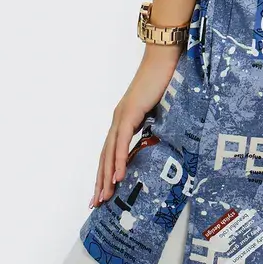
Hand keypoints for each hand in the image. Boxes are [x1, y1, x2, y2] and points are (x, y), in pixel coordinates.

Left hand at [90, 44, 183, 207]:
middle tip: (96, 203)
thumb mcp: (160, 111)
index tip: (103, 191)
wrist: (165, 60)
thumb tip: (159, 143)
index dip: (106, 172)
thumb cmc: (166, 81)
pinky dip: (118, 160)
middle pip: (104, 156)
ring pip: (109, 152)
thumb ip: (155, 125)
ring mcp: (122, 116)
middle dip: (100, 181)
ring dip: (106, 176)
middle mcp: (118, 119)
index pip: (111, 151)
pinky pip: (121, 141)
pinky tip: (117, 176)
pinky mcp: (129, 113)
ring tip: (104, 197)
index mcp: (125, 120)